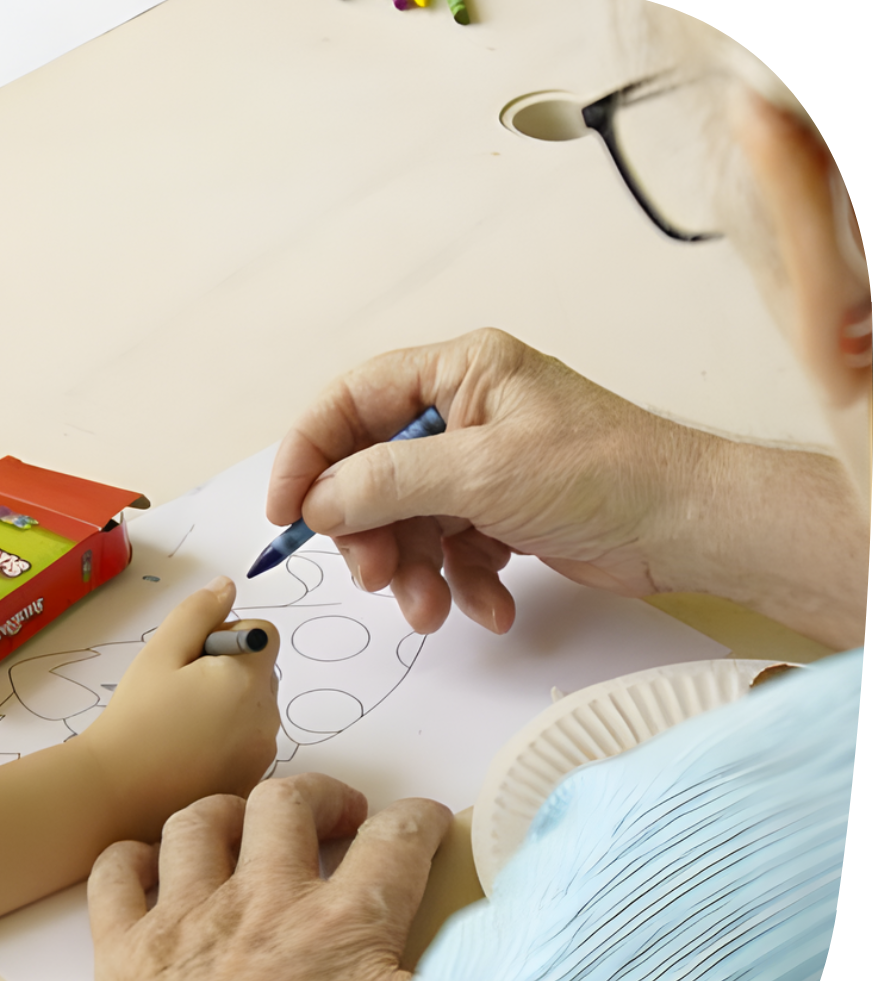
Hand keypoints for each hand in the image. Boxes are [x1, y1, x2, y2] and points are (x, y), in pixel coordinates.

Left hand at [47, 776, 450, 980]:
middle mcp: (262, 899)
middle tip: (334, 816)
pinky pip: (117, 870)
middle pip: (287, 803)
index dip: (416, 820)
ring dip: (222, 814)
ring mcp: (186, 915)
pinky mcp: (126, 945)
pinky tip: (148, 870)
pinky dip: (131, 860)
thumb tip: (491, 963)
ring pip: (197, 822)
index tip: (423, 822)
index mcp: (341, 923)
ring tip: (240, 827)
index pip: (394, 841)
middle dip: (318, 795)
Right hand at [77, 577, 279, 839]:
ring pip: (254, 710)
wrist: (117, 796)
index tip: (193, 658)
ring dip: (228, 707)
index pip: (264, 634)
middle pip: (260, 673)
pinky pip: (248, 745)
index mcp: (247, 678)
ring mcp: (262, 753)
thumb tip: (227, 586)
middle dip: (228, 672)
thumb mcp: (158, 653)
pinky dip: (226, 742)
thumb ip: (197, 613)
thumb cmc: (134, 720)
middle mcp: (266, 716)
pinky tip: (187, 754)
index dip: (230, 636)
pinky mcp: (251, 781)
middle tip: (178, 693)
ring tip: (179, 727)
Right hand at [265, 328, 703, 635]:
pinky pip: (450, 549)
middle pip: (371, 471)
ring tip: (433, 609)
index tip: (288, 513)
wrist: (691, 528)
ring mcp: (482, 465)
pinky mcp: (502, 511)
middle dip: (370, 533)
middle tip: (375, 576)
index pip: (351, 402)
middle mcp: (464, 411)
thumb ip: (387, 482)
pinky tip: (489, 606)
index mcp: (458, 371)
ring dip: (414, 572)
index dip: (308, 454)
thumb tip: (316, 502)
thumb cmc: (607, 474)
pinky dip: (460, 582)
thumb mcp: (482, 472)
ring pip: (408, 521)